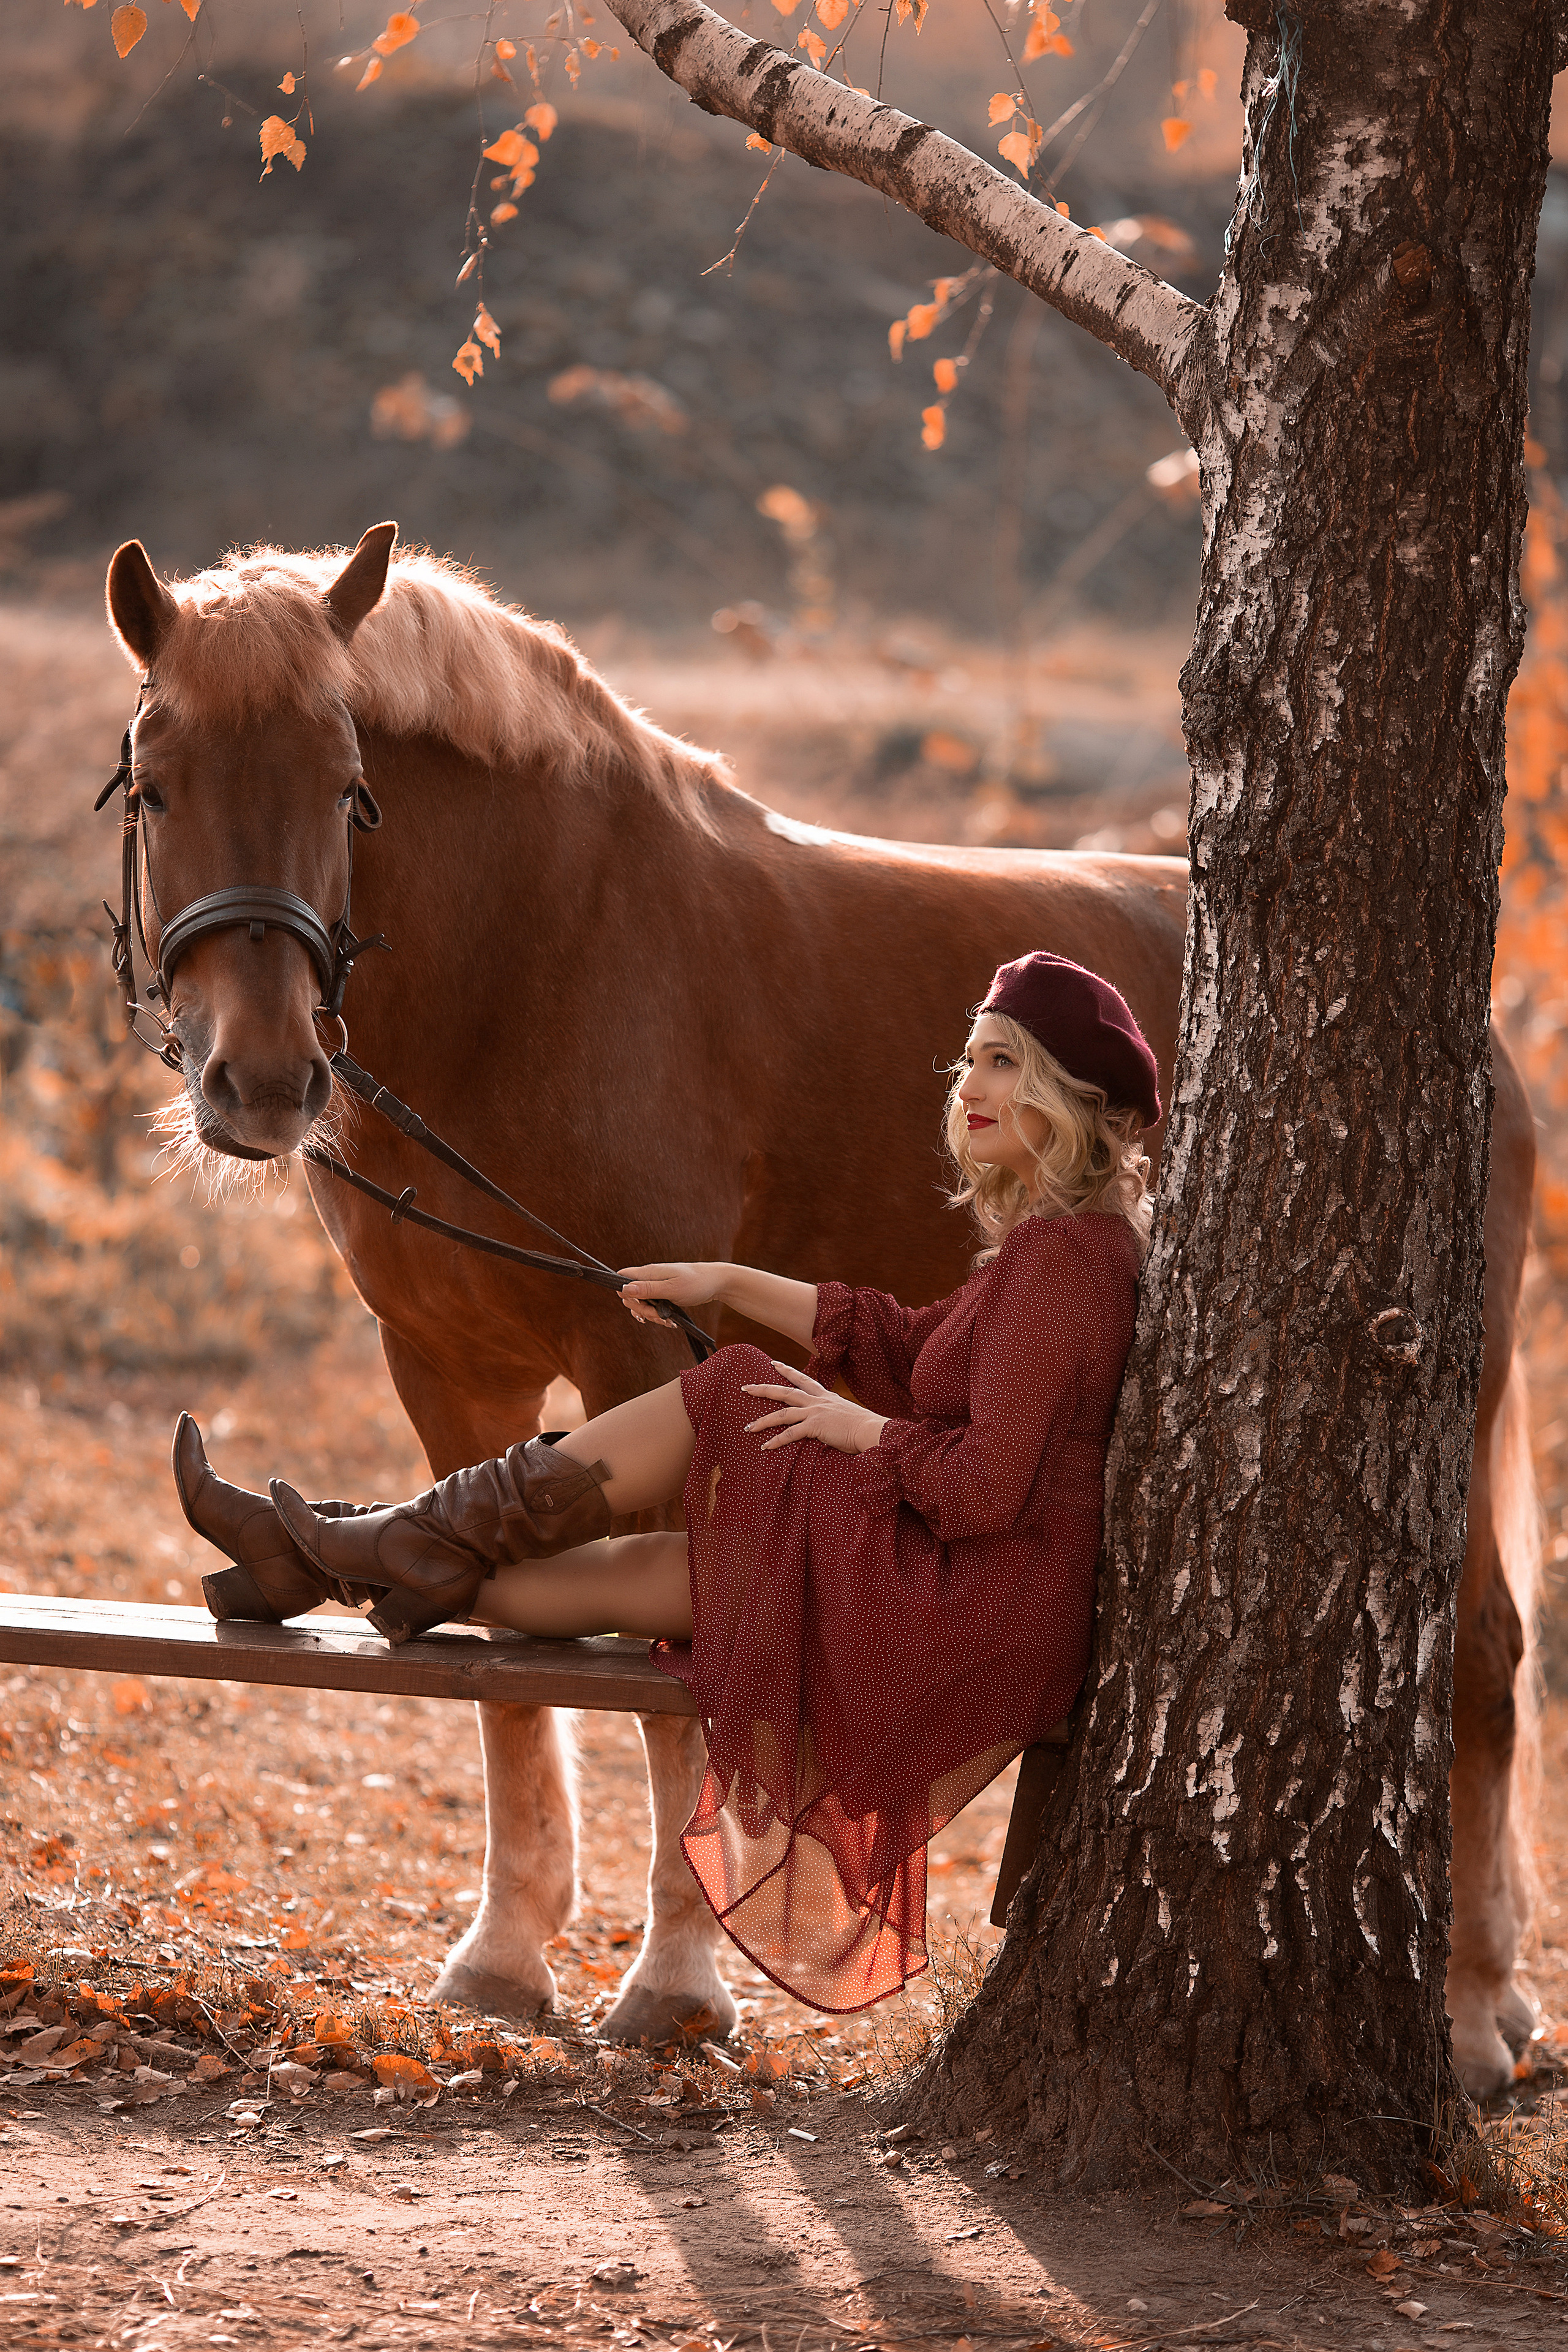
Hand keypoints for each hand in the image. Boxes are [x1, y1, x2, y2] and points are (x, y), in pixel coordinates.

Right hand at [617, 1262, 719, 1327]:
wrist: (717, 1283)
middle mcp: (650, 1278)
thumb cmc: (696, 1283)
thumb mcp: (671, 1289)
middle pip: (630, 1296)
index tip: (640, 1305)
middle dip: (641, 1310)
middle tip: (658, 1315)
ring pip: (642, 1304)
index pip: (622, 1278)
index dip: (624, 1293)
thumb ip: (647, 1289)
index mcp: (649, 1273)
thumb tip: (623, 1289)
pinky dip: (659, 1316)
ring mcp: (657, 1286)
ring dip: (652, 1316)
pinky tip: (670, 1322)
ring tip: (668, 1321)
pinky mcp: (664, 1294)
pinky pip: (654, 1307)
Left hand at [742, 1361, 887, 1455]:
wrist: (871, 1430)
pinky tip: (765, 1446)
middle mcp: (817, 1401)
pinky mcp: (815, 1426)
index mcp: (825, 1396)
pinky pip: (790, 1433)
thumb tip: (832, 1422)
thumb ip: (834, 1415)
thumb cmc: (863, 1427)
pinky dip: (776, 1440)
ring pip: (782, 1413)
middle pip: (785, 1391)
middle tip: (746, 1387)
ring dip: (763, 1421)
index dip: (788, 1371)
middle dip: (763, 1389)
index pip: (803, 1379)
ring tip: (748, 1428)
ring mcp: (815, 1412)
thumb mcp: (846, 1415)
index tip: (774, 1364)